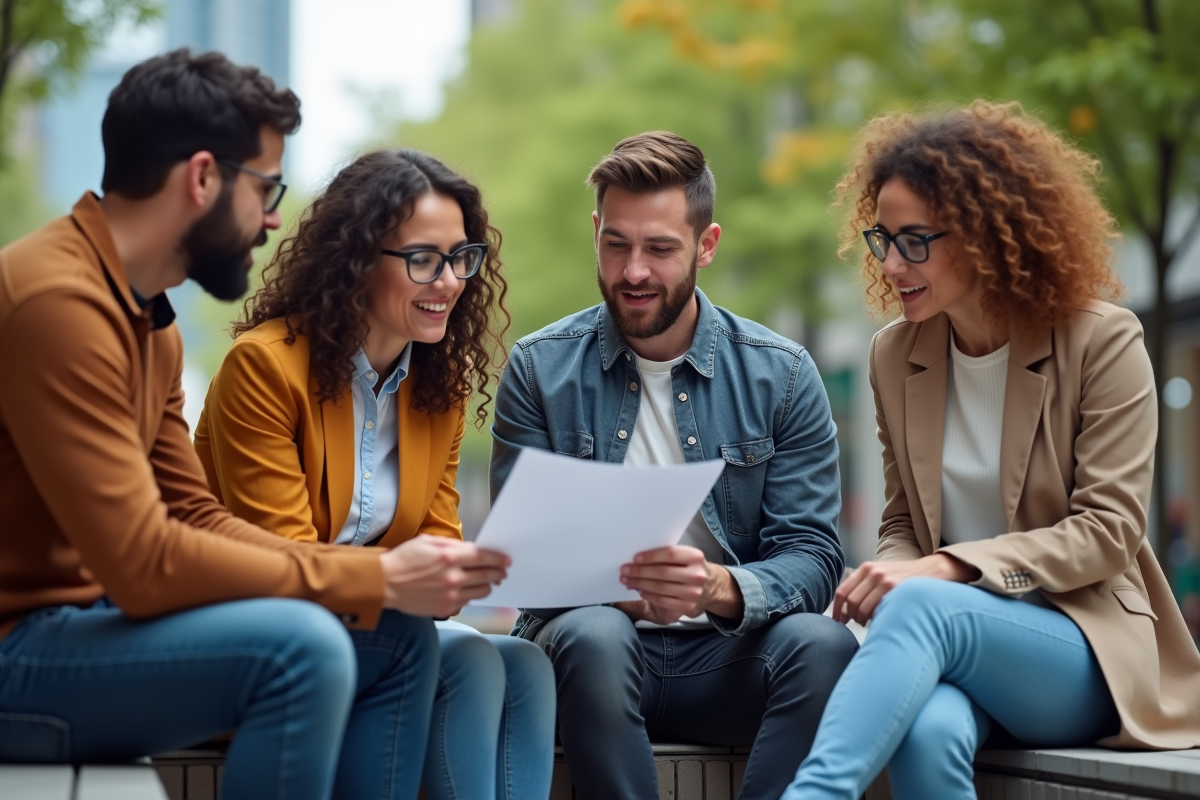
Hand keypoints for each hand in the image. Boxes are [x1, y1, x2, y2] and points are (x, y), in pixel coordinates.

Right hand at [378, 534, 509, 617]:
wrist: (385, 583)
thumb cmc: (404, 559)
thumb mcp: (428, 542)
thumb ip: (453, 545)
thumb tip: (472, 550)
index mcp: (450, 557)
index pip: (483, 557)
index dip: (498, 558)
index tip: (505, 560)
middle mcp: (453, 577)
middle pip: (487, 575)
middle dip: (498, 572)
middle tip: (502, 571)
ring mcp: (450, 595)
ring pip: (481, 591)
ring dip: (487, 585)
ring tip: (487, 581)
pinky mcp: (445, 608)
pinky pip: (467, 602)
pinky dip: (470, 595)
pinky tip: (466, 590)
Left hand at [618, 546, 741, 624]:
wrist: (711, 587)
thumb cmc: (689, 568)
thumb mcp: (685, 558)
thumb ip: (667, 556)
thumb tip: (638, 559)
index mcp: (695, 557)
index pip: (670, 554)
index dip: (651, 556)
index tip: (634, 558)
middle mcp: (697, 575)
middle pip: (662, 572)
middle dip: (640, 572)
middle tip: (624, 570)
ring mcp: (693, 592)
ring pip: (660, 588)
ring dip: (640, 584)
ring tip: (627, 581)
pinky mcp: (688, 606)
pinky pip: (663, 601)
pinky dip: (649, 595)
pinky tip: (640, 591)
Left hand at [832, 553, 977, 625]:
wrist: (934, 570)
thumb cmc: (906, 578)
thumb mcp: (882, 574)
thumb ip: (864, 587)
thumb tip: (844, 613)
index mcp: (866, 569)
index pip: (842, 592)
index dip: (837, 610)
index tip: (838, 621)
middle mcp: (873, 573)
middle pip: (851, 603)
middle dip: (852, 618)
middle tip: (860, 623)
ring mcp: (885, 581)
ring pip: (862, 609)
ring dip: (864, 621)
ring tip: (874, 622)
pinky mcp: (897, 590)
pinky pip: (878, 611)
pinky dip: (877, 620)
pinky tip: (884, 620)